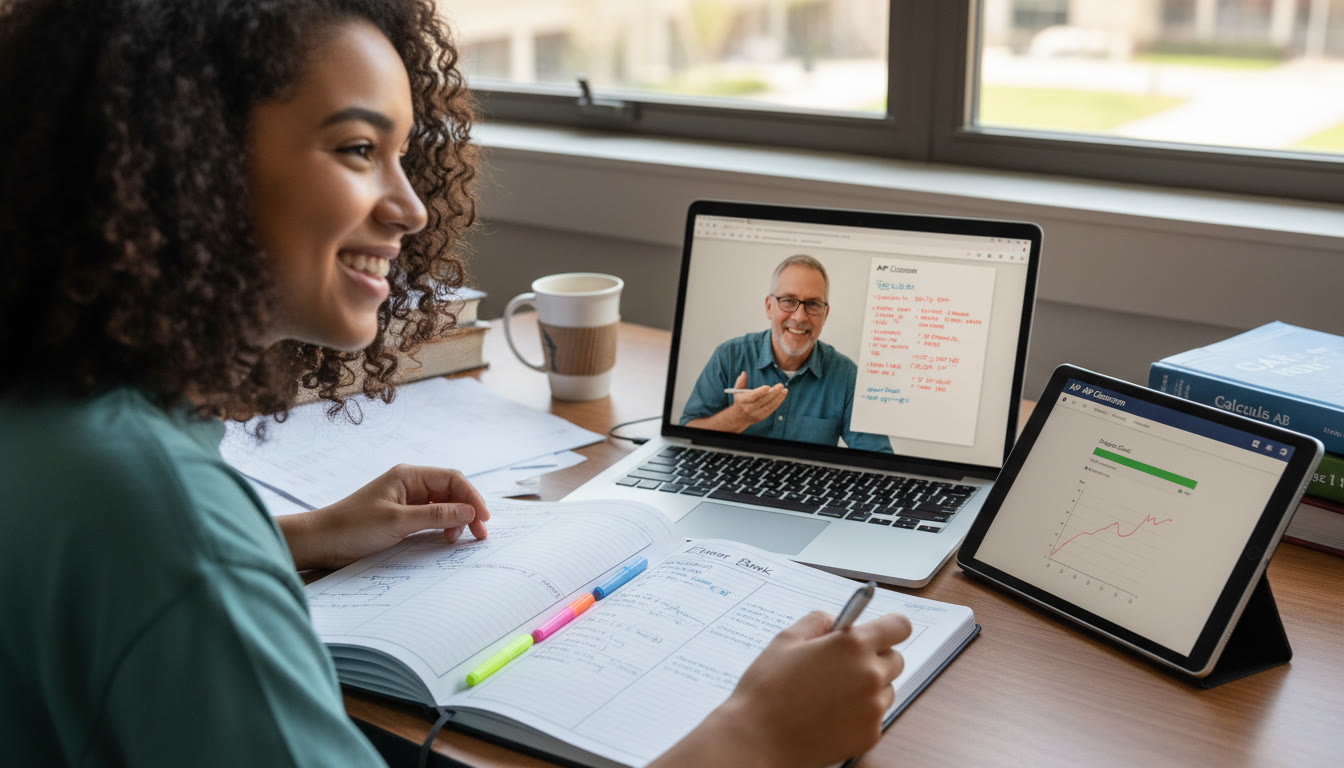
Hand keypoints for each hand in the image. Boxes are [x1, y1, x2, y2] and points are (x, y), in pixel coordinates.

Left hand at [277, 464, 489, 570]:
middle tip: (480, 534)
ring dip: (456, 520)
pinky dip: (443, 528)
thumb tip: (470, 511)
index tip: (484, 518)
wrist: (321, 542)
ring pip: (444, 506)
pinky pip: (431, 519)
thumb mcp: (397, 522)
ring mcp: (407, 501)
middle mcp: (410, 485)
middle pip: (451, 492)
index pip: (452, 479)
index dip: (472, 497)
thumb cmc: (353, 527)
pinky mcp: (402, 518)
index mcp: (409, 476)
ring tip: (458, 539)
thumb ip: (436, 516)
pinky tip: (445, 539)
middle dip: (468, 510)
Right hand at [652, 610, 911, 767]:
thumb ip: (817, 622)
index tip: (878, 632)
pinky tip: (830, 714)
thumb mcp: (786, 640)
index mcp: (852, 645)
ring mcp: (873, 708)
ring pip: (886, 688)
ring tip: (832, 693)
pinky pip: (876, 715)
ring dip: (869, 686)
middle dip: (875, 657)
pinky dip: (860, 713)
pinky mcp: (870, 734)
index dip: (889, 627)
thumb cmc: (767, 687)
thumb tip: (834, 622)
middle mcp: (870, 674)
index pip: (899, 626)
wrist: (758, 737)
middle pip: (895, 658)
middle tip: (843, 665)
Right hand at [726, 371, 786, 430]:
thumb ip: (740, 381)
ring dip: (778, 398)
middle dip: (772, 393)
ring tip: (784, 390)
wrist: (740, 417)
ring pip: (769, 406)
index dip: (760, 392)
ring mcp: (756, 413)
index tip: (768, 386)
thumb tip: (744, 373)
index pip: (752, 396)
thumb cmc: (741, 400)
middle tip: (780, 385)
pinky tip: (782, 395)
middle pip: (762, 401)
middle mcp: (749, 408)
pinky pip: (771, 409)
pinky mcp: (762, 416)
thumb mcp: (737, 391)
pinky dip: (778, 402)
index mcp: (743, 400)